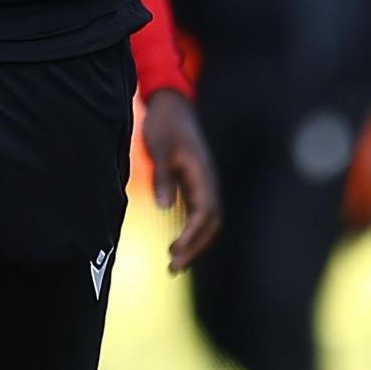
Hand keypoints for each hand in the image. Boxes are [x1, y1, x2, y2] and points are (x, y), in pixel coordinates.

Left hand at [139, 88, 221, 272]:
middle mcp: (208, 181)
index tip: (175, 252)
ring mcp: (204, 182)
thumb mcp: (159, 147)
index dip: (192, 236)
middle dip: (195, 247)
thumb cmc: (165, 123)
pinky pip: (199, 213)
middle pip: (211, 223)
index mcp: (203, 174)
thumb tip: (165, 208)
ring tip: (175, 263)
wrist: (171, 102)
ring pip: (208, 221)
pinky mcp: (195, 182)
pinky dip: (192, 231)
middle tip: (173, 267)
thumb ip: (162, 176)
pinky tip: (178, 243)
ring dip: (195, 243)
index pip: (205, 213)